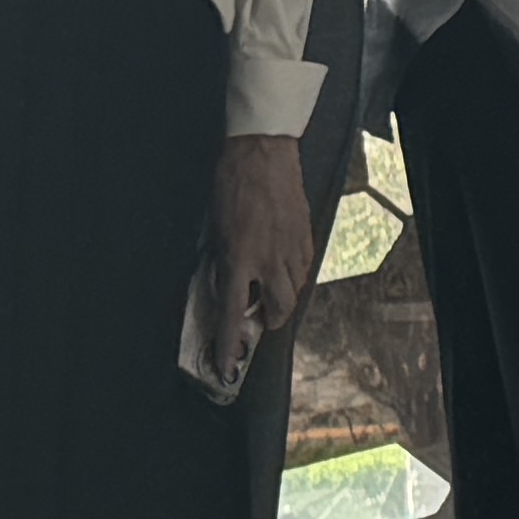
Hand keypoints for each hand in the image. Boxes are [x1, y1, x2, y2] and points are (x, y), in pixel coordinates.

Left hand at [211, 134, 313, 353]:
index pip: (233, 313)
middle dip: (268, 320)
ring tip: (268, 287)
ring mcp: (292, 249)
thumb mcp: (212, 229)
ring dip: (281, 298)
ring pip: (294, 291)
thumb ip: (218, 260)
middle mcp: (268, 260)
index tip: (227, 365)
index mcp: (238, 258)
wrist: (262, 154)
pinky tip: (282, 265)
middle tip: (257, 317)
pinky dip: (294, 276)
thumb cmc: (230, 186)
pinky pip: (303, 269)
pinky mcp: (306, 236)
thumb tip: (220, 281)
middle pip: (278, 309)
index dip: (229, 344)